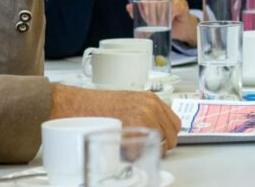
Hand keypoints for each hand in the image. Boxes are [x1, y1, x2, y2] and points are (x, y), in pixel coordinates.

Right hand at [48, 83, 179, 153]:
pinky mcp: (134, 129)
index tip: (164, 139)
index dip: (170, 133)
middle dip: (163, 145)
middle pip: (171, 134)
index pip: (174, 121)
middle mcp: (151, 107)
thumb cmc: (99, 104)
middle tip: (150, 149)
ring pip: (160, 145)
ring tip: (136, 150)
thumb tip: (154, 127)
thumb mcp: (129, 101)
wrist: (80, 104)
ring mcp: (144, 117)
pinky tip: (124, 150)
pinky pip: (142, 150)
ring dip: (149, 150)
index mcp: (152, 99)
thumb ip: (145, 111)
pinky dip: (134, 155)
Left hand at [138, 0, 196, 45]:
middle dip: (152, 12)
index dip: (143, 5)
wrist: (180, 28)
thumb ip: (138, 12)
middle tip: (152, 23)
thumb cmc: (163, 20)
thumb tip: (128, 7)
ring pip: (163, 3)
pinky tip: (168, 22)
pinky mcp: (182, 4)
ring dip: (160, 15)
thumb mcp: (149, 17)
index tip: (145, 16)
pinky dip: (169, 16)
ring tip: (159, 25)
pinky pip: (174, 8)